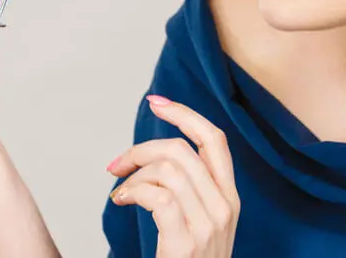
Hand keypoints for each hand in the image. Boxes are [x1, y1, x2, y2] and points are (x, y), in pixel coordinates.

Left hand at [107, 95, 239, 257]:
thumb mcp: (198, 223)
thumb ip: (188, 190)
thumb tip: (153, 156)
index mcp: (229, 198)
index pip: (214, 139)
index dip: (184, 114)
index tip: (156, 102)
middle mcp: (226, 208)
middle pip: (183, 150)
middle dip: (142, 148)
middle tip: (117, 165)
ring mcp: (209, 226)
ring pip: (168, 169)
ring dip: (134, 175)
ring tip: (121, 192)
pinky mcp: (188, 243)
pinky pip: (158, 196)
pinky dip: (133, 192)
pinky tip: (121, 202)